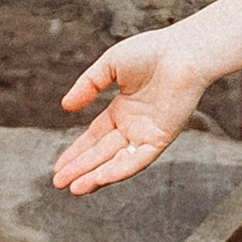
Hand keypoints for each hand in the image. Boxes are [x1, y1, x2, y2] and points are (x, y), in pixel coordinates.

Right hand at [51, 31, 212, 193]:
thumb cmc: (151, 52)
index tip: (59, 167)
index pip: (95, 137)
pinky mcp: (161, 138)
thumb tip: (66, 107)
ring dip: (96, 176)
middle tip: (58, 184)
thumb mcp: (109, 66)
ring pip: (117, 162)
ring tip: (74, 189)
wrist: (182, 52)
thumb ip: (87, 86)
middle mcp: (134, 126)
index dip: (77, 152)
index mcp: (122, 110)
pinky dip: (119, 171)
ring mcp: (147, 134)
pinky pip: (138, 160)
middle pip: (102, 154)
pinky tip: (100, 179)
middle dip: (80, 169)